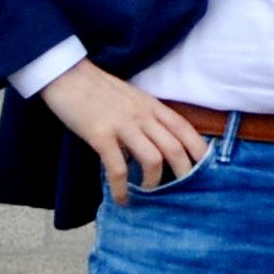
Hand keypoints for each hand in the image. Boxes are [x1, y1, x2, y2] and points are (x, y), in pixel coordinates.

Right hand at [41, 61, 209, 204]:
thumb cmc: (97, 88)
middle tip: (182, 193)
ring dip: (154, 183)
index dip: (200, 151)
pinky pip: (117, 167)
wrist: (66, 74)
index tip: (207, 171)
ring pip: (153, 159)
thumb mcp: (132, 98)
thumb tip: (156, 146)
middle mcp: (142, 115)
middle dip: (183, 175)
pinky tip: (122, 199)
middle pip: (175, 148)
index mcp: (152, 105)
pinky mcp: (100, 135)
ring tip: (148, 195)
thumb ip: (147, 117)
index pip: (185, 129)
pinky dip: (121, 188)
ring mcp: (122, 125)